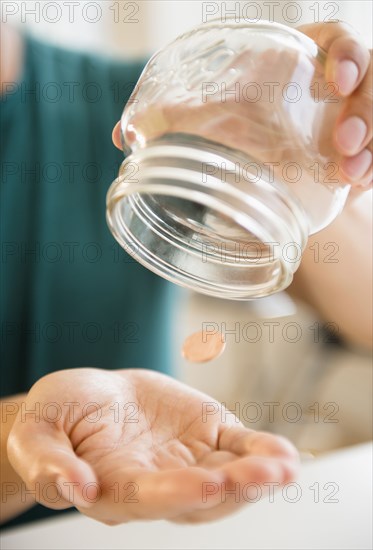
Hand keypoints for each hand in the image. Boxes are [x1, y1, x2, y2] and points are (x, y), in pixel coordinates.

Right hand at [7, 368, 297, 523]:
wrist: (88, 399)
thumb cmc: (58, 416)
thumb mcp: (37, 432)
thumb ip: (48, 462)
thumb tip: (74, 487)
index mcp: (114, 489)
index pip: (148, 498)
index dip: (177, 493)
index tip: (207, 483)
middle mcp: (156, 485)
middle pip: (198, 497)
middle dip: (233, 489)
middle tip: (261, 476)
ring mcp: (186, 462)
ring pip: (226, 477)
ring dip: (256, 475)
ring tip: (283, 467)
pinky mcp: (205, 436)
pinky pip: (237, 448)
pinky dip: (261, 451)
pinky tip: (284, 456)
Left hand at [113, 22, 371, 190]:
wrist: (265, 173)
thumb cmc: (236, 133)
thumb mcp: (210, 122)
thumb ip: (173, 120)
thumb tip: (124, 135)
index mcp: (297, 61)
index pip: (334, 41)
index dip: (344, 55)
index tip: (334, 79)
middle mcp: (330, 87)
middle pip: (369, 77)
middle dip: (366, 107)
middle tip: (343, 141)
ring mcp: (349, 120)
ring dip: (372, 145)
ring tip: (350, 174)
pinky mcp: (358, 154)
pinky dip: (372, 171)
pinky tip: (355, 187)